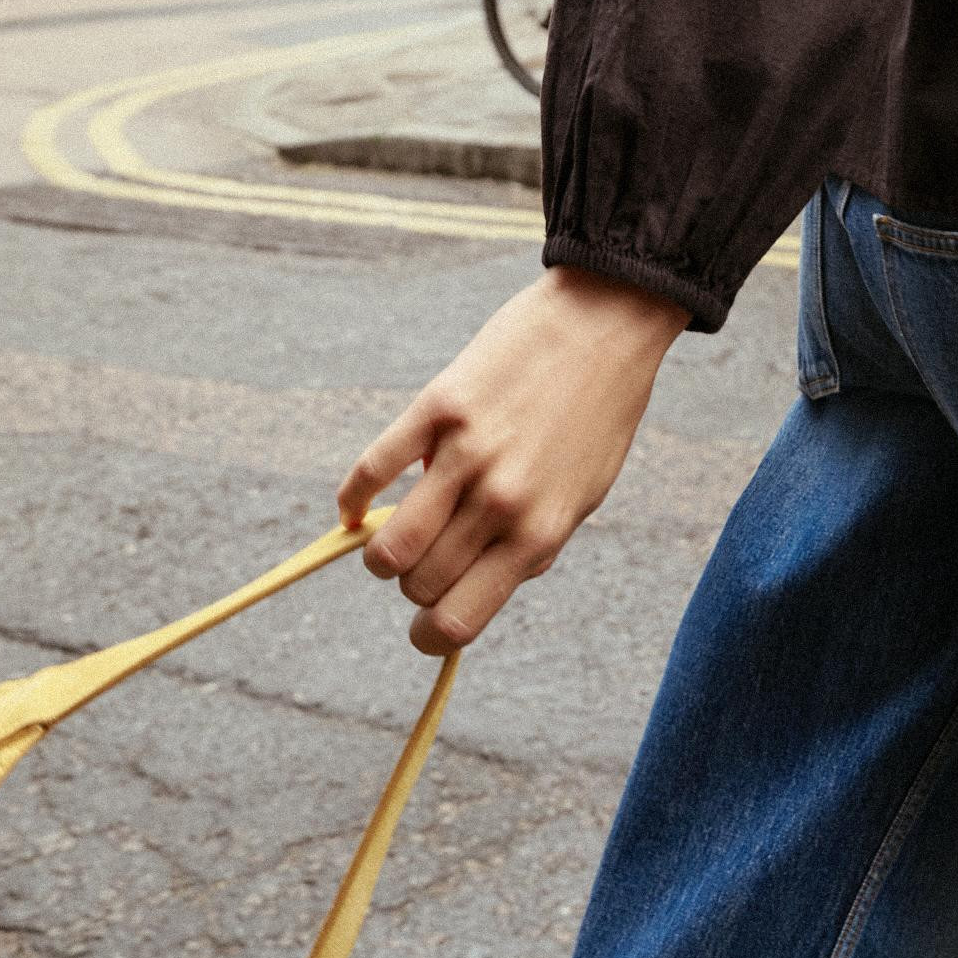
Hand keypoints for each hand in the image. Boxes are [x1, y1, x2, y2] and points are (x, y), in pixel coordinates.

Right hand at [337, 267, 687, 652]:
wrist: (607, 323)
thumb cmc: (597, 414)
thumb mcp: (580, 496)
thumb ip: (529, 544)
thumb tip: (470, 585)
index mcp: (541, 534)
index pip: (460, 621)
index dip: (431, 635)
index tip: (425, 624)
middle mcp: (502, 503)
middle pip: (419, 585)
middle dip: (413, 583)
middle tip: (427, 557)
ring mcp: (467, 455)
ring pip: (389, 547)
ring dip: (380, 552)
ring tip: (391, 535)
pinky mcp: (437, 408)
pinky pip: (371, 471)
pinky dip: (351, 499)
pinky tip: (354, 507)